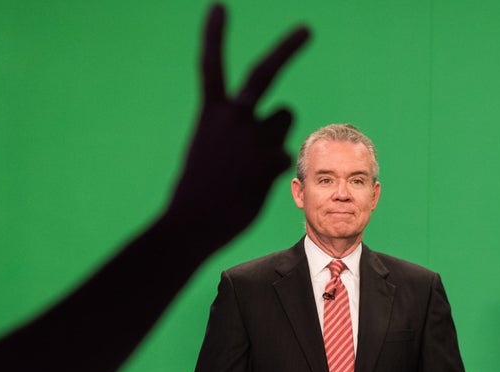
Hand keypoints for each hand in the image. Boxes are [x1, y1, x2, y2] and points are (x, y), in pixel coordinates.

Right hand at [165, 4, 309, 248]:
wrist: (193, 222)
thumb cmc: (199, 190)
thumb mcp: (208, 150)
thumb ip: (237, 131)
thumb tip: (279, 130)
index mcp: (211, 113)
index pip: (212, 65)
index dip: (214, 35)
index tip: (219, 6)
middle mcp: (233, 117)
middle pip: (264, 73)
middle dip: (287, 47)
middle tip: (306, 29)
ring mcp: (254, 137)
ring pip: (284, 120)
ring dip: (276, 134)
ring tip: (252, 163)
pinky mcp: (271, 160)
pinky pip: (285, 156)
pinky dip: (274, 169)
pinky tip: (254, 184)